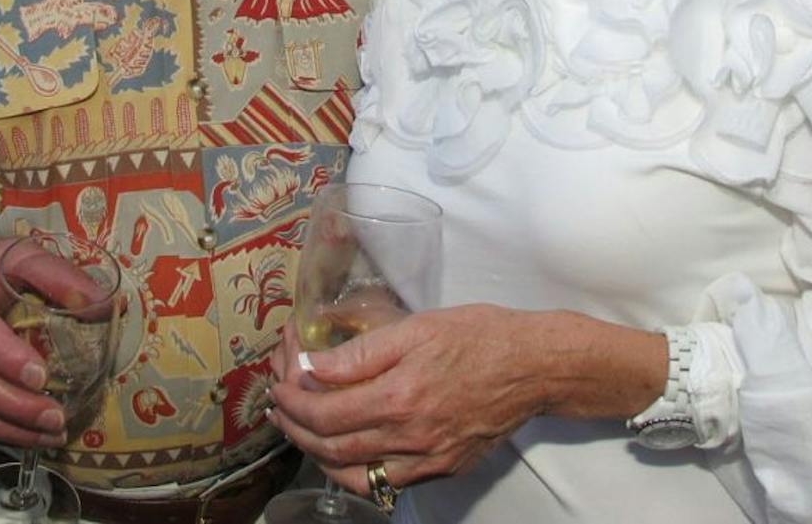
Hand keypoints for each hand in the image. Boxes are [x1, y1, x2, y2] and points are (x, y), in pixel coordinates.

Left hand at [267, 305, 541, 494]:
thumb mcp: (416, 327)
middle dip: (295, 428)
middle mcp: (409, 438)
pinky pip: (385, 483)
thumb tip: (314, 368)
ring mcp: (426, 460)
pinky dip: (354, 474)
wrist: (532, 366)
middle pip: (331, 447)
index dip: (292, 400)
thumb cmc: (478, 336)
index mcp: (399, 397)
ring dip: (317, 455)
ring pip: (353, 474)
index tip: (280, 381)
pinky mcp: (441, 468)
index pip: (324, 412)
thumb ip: (361, 352)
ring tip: (299, 431)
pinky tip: (343, 455)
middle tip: (278, 406)